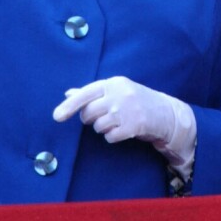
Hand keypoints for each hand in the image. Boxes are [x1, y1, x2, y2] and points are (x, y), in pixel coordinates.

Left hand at [53, 75, 196, 167]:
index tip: (56, 116)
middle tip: (101, 116)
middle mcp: (119, 94)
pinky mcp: (133, 126)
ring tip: (116, 121)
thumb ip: (92, 93)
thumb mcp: (115, 90)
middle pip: (89, 112)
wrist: (164, 112)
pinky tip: (123, 130)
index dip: (69, 105)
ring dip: (103, 128)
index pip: (86, 93)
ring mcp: (127, 110)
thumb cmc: (134, 99)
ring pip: (98, 126)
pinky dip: (112, 136)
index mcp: (113, 83)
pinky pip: (109, 137)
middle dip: (89, 118)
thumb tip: (68, 93)